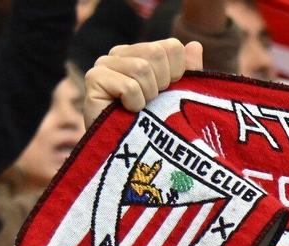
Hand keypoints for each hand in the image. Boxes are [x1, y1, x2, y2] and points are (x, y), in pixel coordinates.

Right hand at [84, 39, 201, 121]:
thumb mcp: (179, 97)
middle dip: (163, 84)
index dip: (178, 74)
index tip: (168, 93)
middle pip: (157, 52)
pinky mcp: (93, 78)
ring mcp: (104, 64)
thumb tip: (195, 44)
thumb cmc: (157, 126)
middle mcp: (120, 54)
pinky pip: (128, 85)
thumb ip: (189, 71)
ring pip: (141, 68)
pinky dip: (135, 103)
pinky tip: (128, 112)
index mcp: (141, 53)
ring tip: (140, 108)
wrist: (132, 156)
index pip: (171, 47)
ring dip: (148, 96)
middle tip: (152, 102)